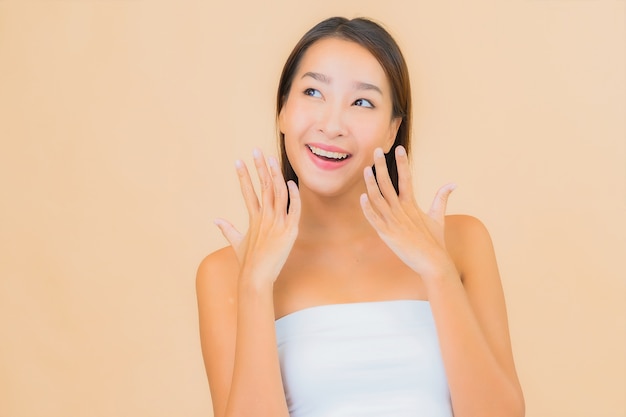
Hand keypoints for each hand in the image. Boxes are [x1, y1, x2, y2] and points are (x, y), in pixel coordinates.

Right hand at [214, 148, 300, 285]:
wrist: (256, 277)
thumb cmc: (247, 263)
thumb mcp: (237, 243)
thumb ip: (228, 229)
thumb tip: (216, 220)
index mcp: (254, 218)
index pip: (247, 192)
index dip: (243, 176)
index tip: (238, 161)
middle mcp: (265, 217)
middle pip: (263, 186)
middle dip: (259, 167)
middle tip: (256, 151)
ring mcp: (277, 223)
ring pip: (278, 193)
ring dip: (274, 175)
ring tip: (271, 159)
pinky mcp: (289, 231)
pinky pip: (294, 208)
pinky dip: (294, 195)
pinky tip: (291, 183)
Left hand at [360, 146, 456, 281]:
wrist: (434, 262)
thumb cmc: (435, 242)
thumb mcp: (438, 217)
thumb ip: (441, 198)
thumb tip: (453, 183)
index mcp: (412, 205)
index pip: (406, 178)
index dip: (402, 163)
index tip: (398, 148)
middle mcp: (402, 210)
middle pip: (389, 184)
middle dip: (382, 166)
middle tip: (377, 150)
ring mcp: (394, 222)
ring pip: (379, 198)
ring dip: (371, 183)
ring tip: (366, 169)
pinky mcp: (388, 235)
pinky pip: (375, 220)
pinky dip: (368, 209)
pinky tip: (363, 197)